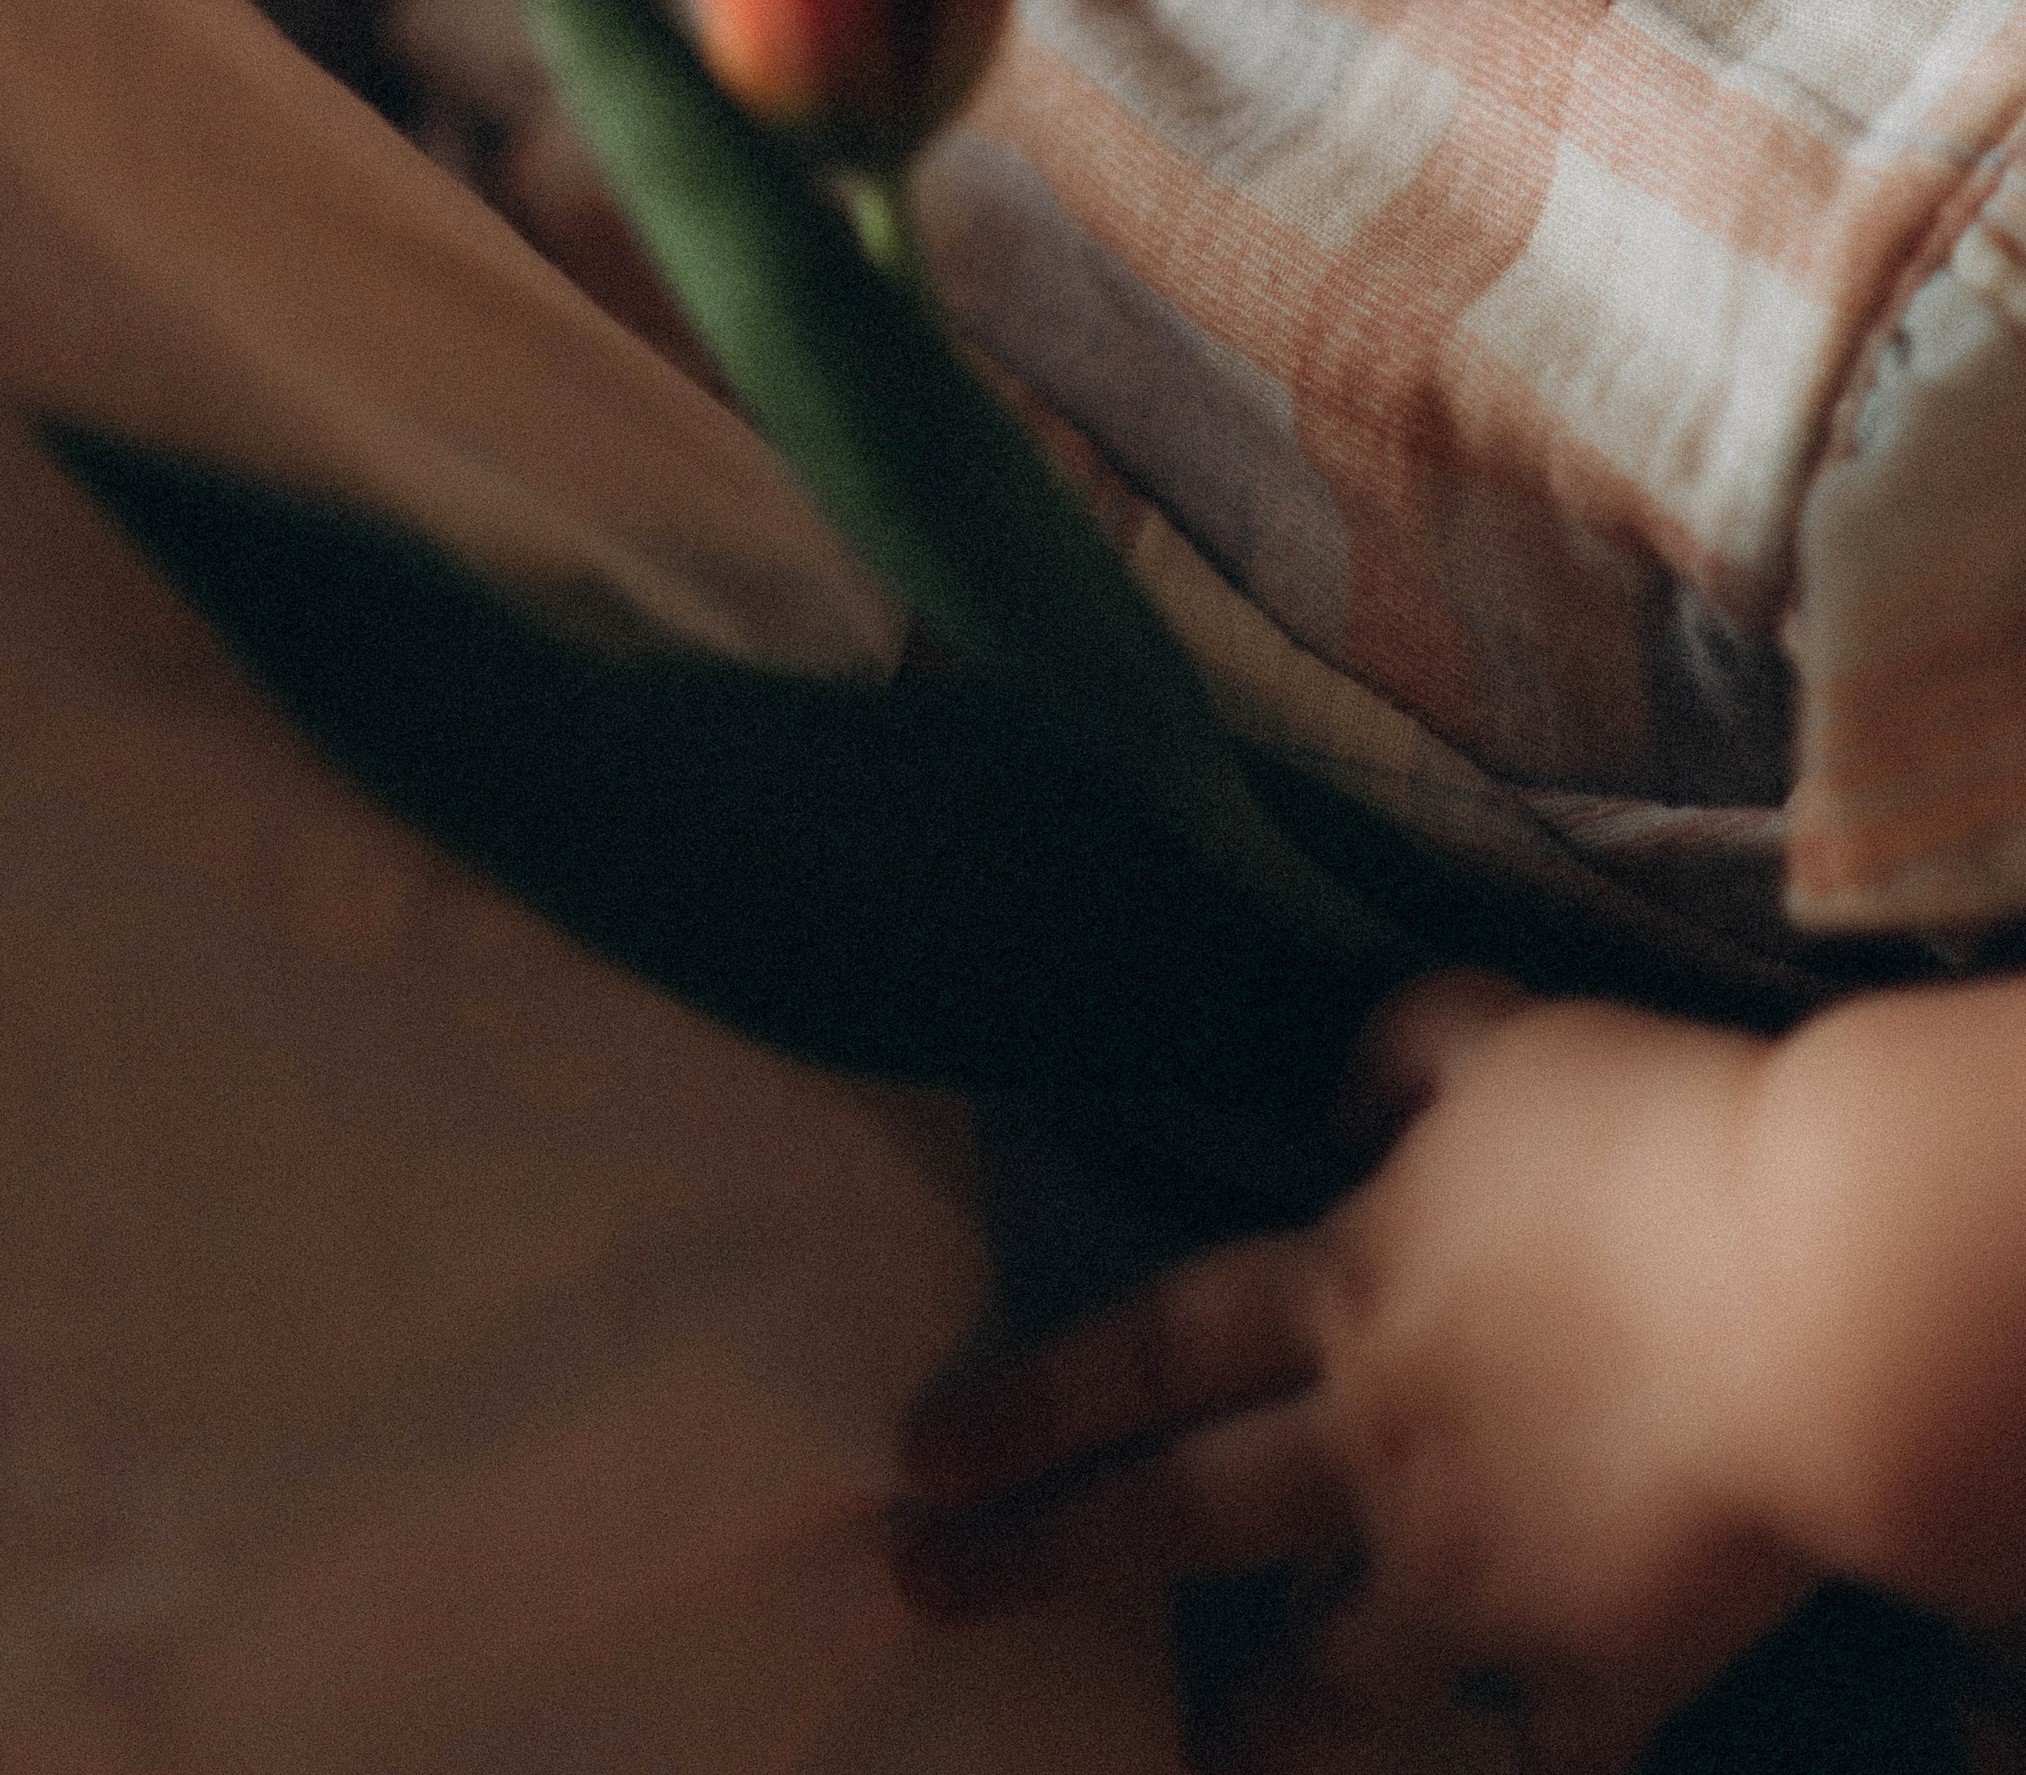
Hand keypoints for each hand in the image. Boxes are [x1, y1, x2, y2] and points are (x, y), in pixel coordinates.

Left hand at [900, 976, 1812, 1772]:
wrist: (1816, 1293)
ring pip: (1329, 1672)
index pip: (1146, 1347)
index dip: (1030, 1398)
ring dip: (1256, 1719)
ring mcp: (1477, 1571)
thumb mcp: (1501, 1036)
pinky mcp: (1595, 1661)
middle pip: (1179, 1513)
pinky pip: (1534, 1754)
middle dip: (1041, 1558)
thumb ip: (1400, 1053)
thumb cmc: (1652, 1138)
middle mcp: (1378, 1445)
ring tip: (1204, 1749)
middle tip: (929, 1589)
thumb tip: (1333, 1100)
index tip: (921, 1451)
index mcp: (1348, 1289)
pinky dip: (1500, 1772)